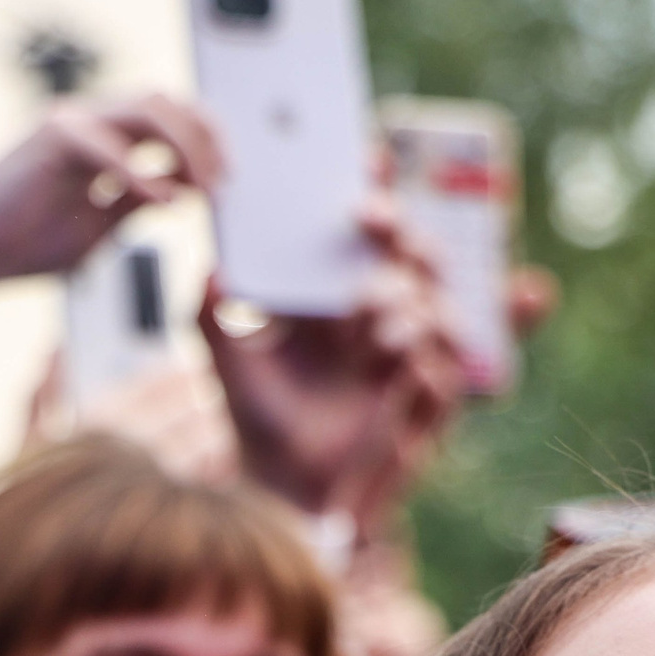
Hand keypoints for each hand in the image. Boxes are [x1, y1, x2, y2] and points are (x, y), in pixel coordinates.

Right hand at [0, 94, 222, 286]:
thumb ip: (136, 202)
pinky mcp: (50, 139)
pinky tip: (163, 202)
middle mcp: (86, 121)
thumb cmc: (25, 245)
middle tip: (222, 182)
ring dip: (184, 145)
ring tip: (201, 188)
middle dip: (205, 137)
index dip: (205, 139)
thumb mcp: (99, 227)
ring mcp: (68, 123)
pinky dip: (143, 174)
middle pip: (165, 101)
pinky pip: (110, 147)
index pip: (166, 117)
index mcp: (99, 139)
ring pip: (146, 108)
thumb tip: (183, 192)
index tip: (226, 178)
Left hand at [197, 200, 465, 521]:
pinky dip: (425, 364)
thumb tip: (209, 266)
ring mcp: (410, 363)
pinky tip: (402, 360)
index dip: (379, 193)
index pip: (373, 234)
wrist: (281, 494)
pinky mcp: (424, 412)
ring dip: (408, 304)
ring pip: (437, 311)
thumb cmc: (259, 424)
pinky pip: (445, 377)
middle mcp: (383, 322)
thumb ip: (212, 314)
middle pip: (420, 259)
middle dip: (405, 235)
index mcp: (341, 298)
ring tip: (374, 317)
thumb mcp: (226, 363)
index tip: (367, 161)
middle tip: (376, 224)